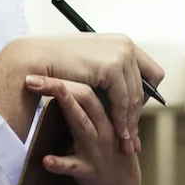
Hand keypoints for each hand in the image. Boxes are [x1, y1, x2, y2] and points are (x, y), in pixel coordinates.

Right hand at [0, 35, 163, 151]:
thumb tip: (121, 92)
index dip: (145, 95)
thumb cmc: (56, 63)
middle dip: (137, 114)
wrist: (34, 58)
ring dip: (131, 122)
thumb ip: (108, 74)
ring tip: (126, 141)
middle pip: (145, 88)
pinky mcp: (112, 67)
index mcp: (123, 42)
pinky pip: (123, 101)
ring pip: (135, 97)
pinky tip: (118, 134)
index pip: (150, 72)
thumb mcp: (90, 65)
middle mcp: (126, 45)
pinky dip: (122, 120)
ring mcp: (120, 54)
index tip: (134, 114)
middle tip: (133, 136)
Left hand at [29, 76, 142, 184]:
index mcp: (103, 114)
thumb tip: (63, 80)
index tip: (41, 66)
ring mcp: (95, 148)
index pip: (87, 88)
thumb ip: (87, 104)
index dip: (65, 76)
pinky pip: (72, 166)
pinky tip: (45, 160)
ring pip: (82, 125)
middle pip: (84, 99)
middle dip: (59, 86)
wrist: (121, 182)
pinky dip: (59, 163)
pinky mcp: (87, 170)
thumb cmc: (107, 147)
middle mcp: (101, 127)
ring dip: (65, 110)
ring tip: (46, 99)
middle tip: (32, 77)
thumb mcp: (103, 122)